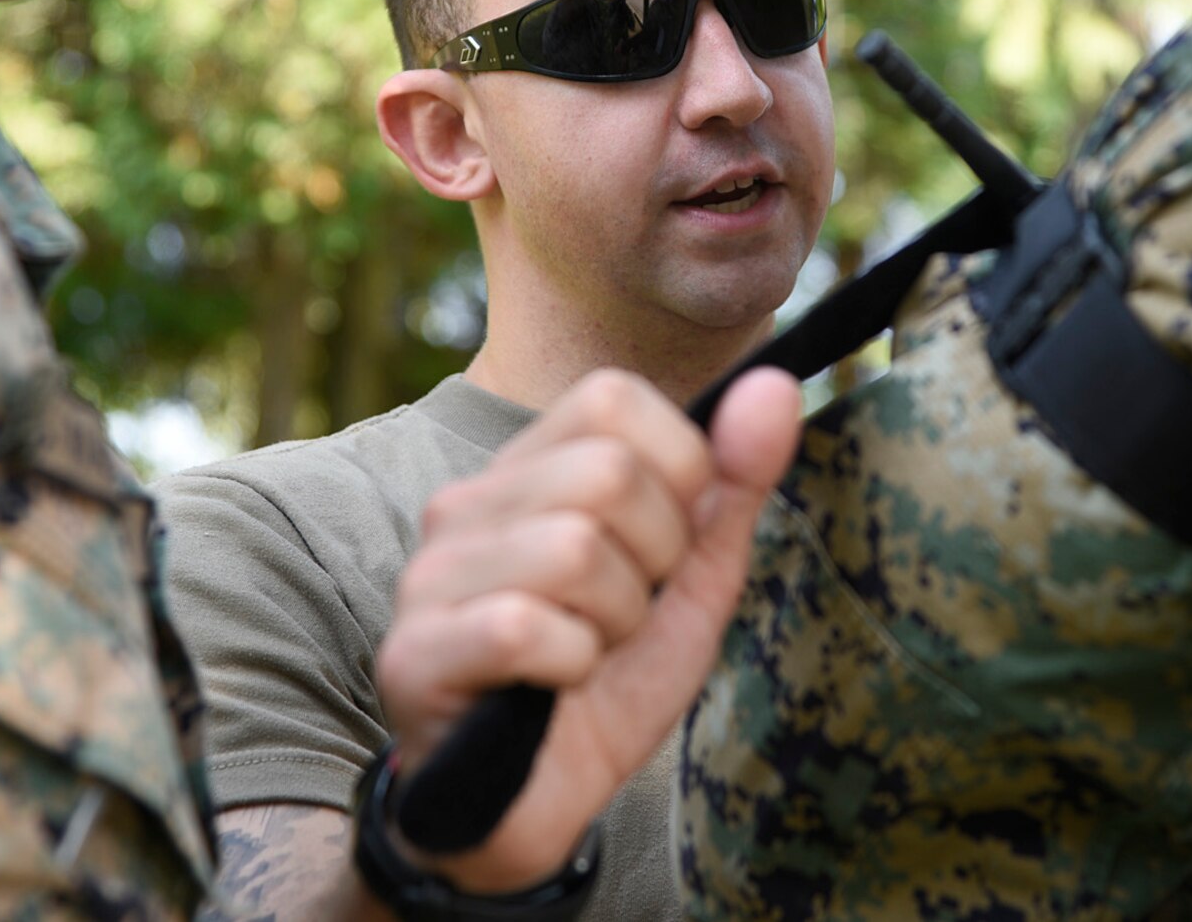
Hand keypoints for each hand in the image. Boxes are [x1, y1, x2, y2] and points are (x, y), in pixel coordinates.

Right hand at [373, 367, 800, 891]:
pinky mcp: (415, 651)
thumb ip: (735, 482)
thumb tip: (777, 382)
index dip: (677, 473)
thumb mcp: (693, 578)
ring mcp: (432, 575)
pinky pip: (524, 626)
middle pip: (606, 473)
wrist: (535, 808)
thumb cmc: (607, 683)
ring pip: (572, 548)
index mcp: (530, 470)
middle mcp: (468, 504)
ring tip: (588, 654)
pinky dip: (570, 666)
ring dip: (615, 622)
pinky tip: (554, 687)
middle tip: (625, 617)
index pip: (612, 397)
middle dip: (655, 562)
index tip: (666, 549)